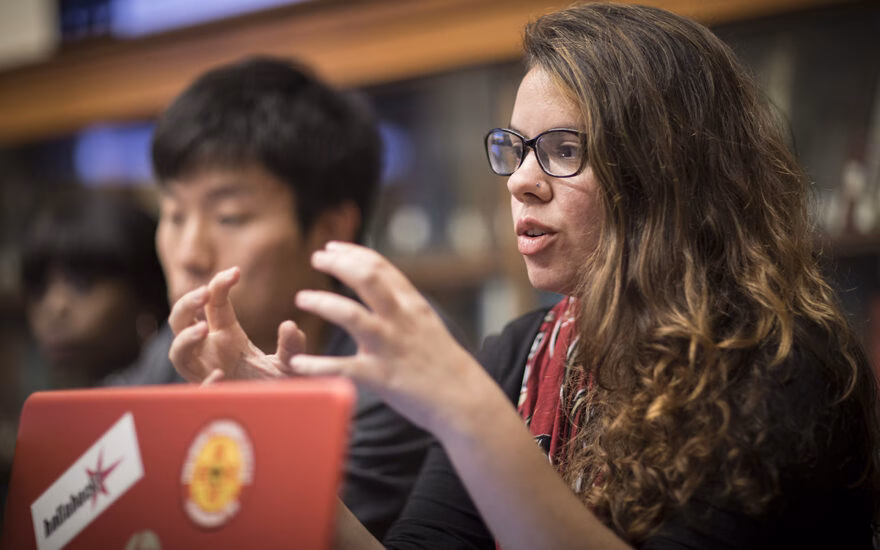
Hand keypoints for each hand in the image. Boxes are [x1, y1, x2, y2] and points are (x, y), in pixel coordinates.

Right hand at [168, 267, 306, 383]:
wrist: (279, 416)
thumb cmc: (278, 384)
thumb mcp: (290, 362)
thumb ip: (292, 346)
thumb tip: (289, 325)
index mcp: (227, 334)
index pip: (213, 303)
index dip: (218, 284)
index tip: (235, 272)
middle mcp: (210, 350)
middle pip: (181, 320)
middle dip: (186, 304)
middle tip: (203, 293)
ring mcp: (206, 372)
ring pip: (178, 353)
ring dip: (185, 340)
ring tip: (202, 330)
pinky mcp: (212, 396)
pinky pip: (198, 389)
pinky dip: (205, 382)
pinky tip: (219, 375)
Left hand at [289, 242, 493, 434]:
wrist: (463, 399)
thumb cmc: (443, 363)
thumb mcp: (426, 323)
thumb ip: (403, 305)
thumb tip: (380, 286)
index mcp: (412, 305)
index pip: (380, 267)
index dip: (352, 253)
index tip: (332, 247)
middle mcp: (400, 320)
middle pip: (366, 278)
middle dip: (338, 264)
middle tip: (316, 258)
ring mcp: (390, 347)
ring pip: (350, 314)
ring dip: (322, 302)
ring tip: (302, 297)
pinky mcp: (381, 376)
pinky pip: (343, 368)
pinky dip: (317, 365)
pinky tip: (297, 363)